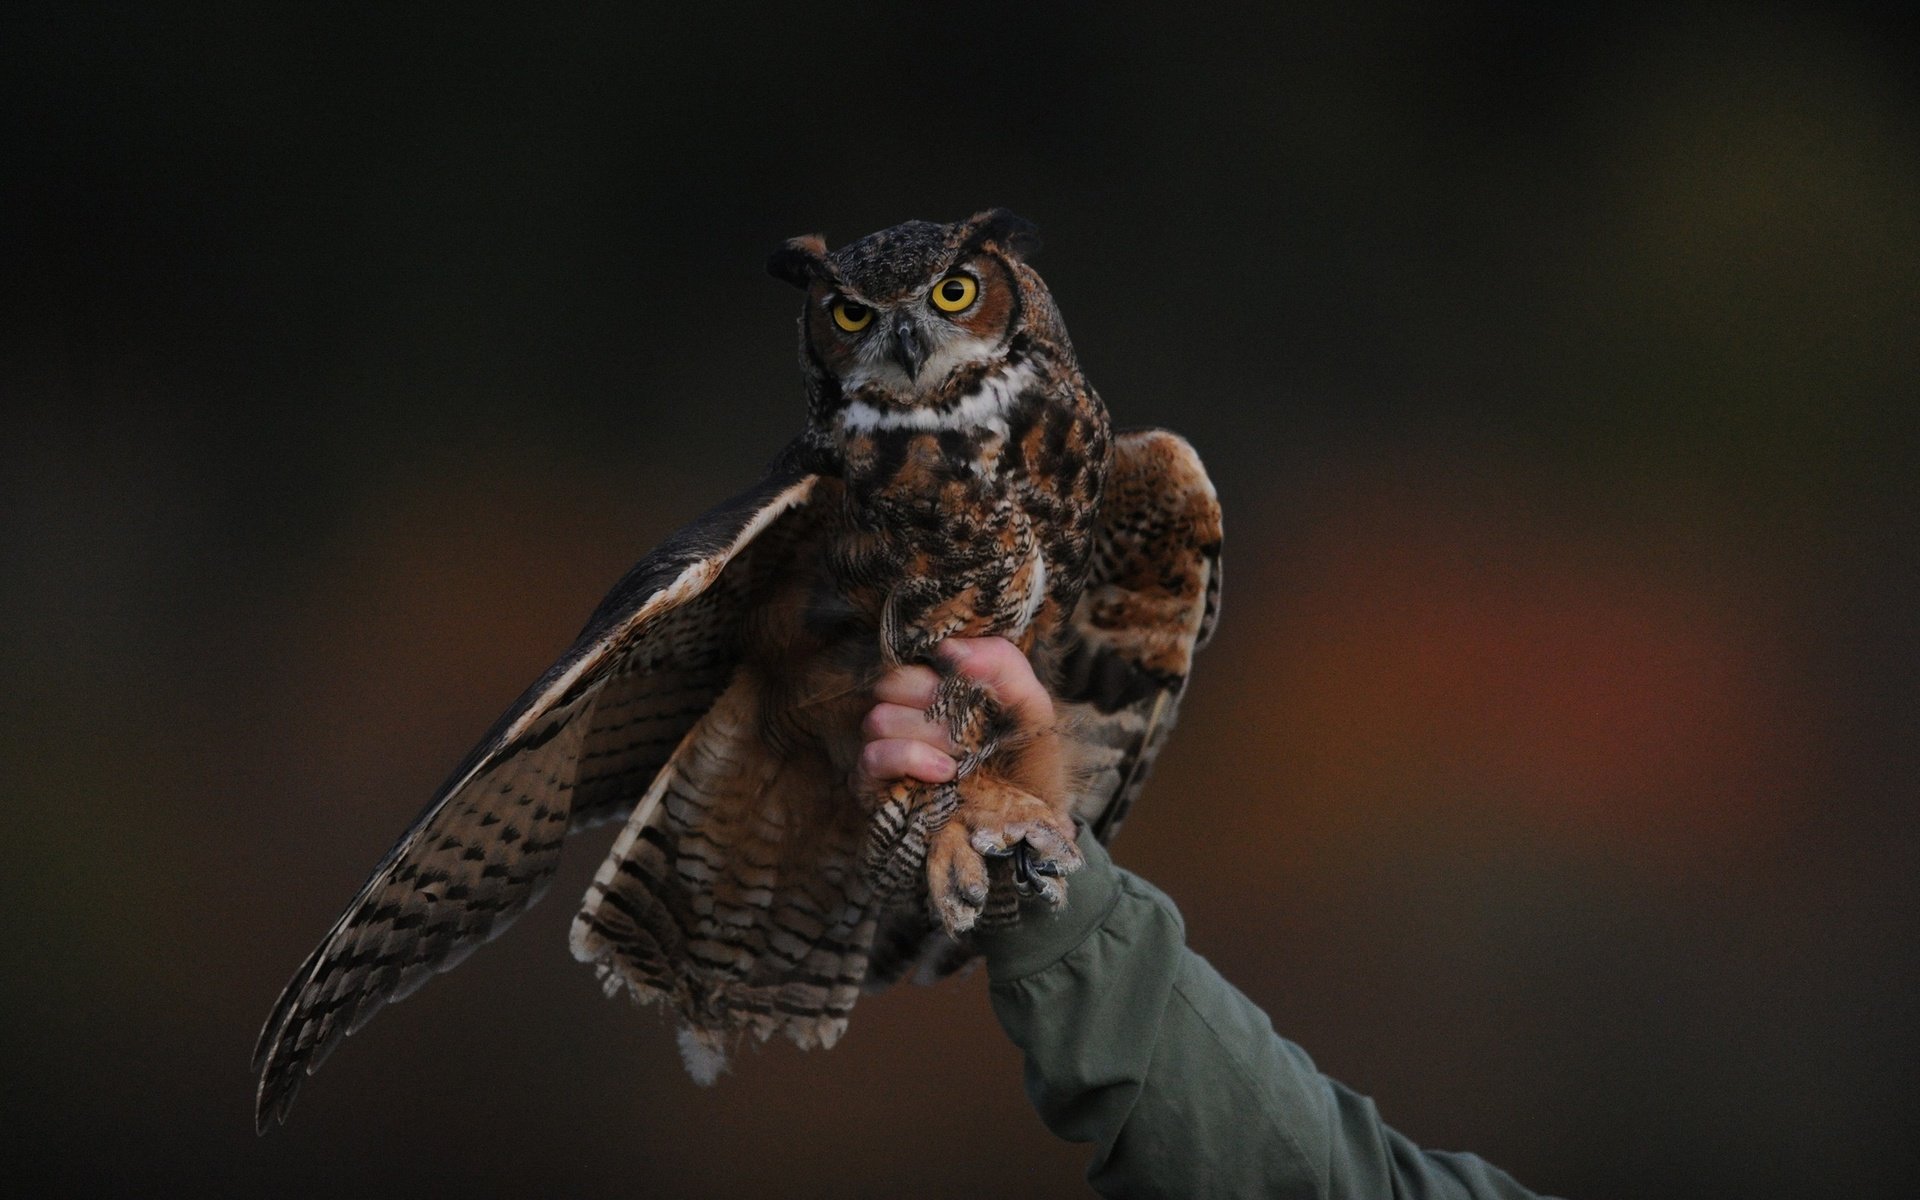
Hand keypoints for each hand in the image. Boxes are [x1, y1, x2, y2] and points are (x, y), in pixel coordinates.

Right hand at [851, 638, 1053, 797]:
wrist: (1027, 833)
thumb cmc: (1027, 769)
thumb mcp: (1032, 711)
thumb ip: (1002, 665)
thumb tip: (949, 649)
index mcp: (939, 693)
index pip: (918, 659)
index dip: (942, 665)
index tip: (971, 679)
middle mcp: (907, 718)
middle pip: (890, 683)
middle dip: (931, 698)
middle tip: (966, 724)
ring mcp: (887, 753)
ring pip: (877, 718)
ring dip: (926, 733)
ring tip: (961, 756)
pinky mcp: (874, 788)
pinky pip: (872, 756)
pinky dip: (909, 757)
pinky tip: (944, 772)